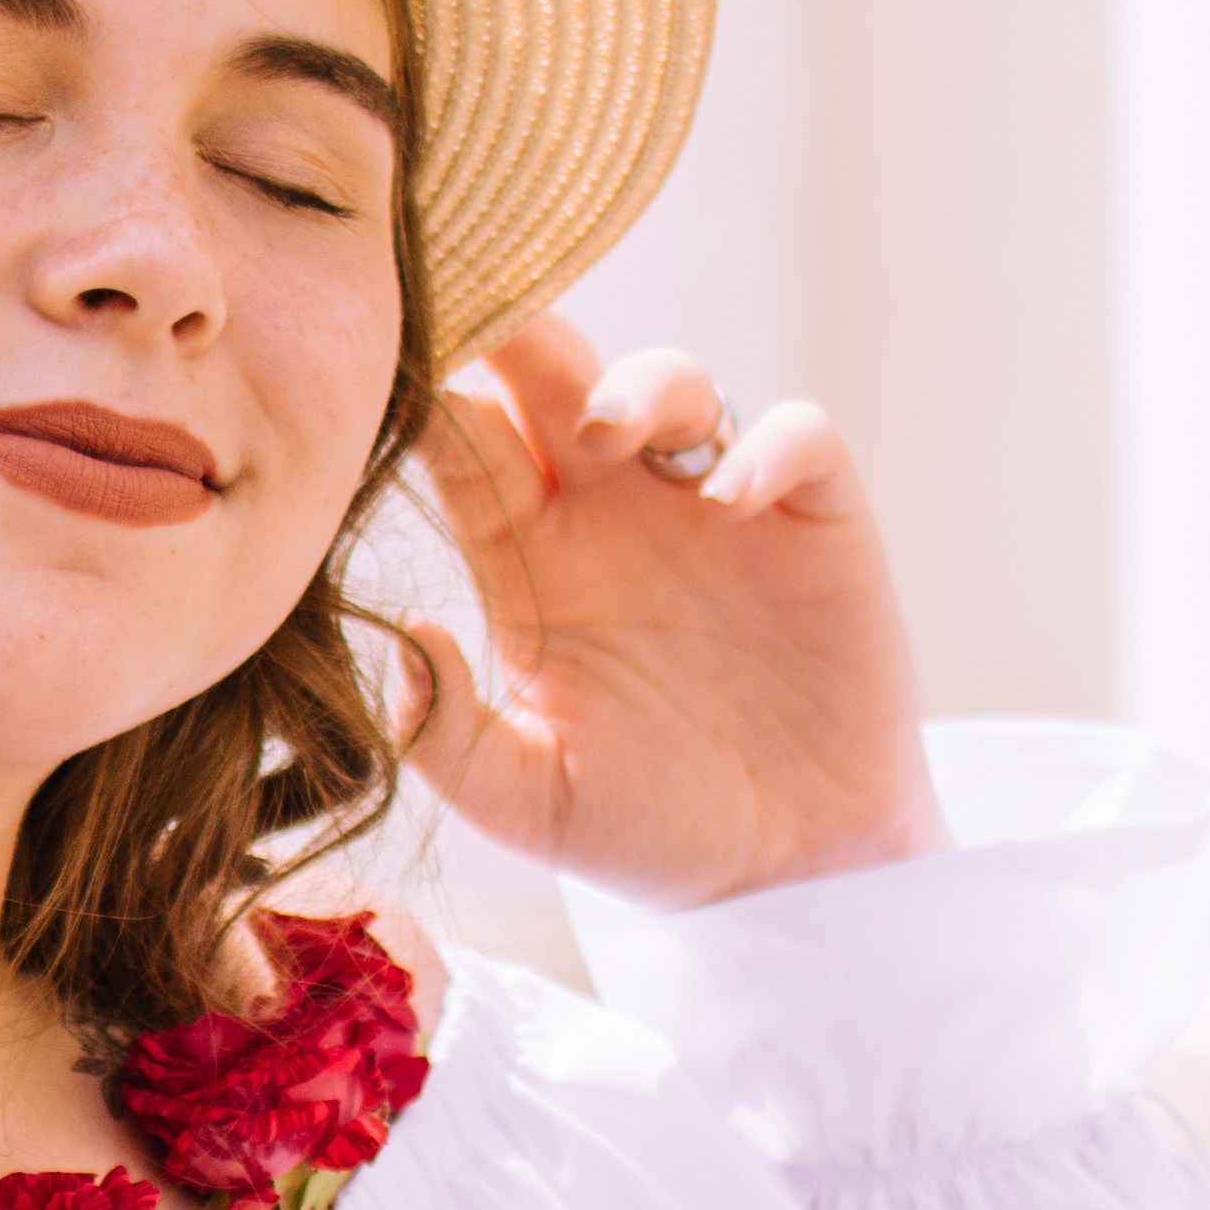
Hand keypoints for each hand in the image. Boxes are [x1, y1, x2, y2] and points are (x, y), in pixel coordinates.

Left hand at [396, 320, 942, 909]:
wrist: (786, 873)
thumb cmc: (649, 830)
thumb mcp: (530, 803)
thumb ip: (450, 737)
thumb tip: (407, 636)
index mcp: (527, 559)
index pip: (466, 448)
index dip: (434, 404)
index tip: (399, 388)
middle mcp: (612, 512)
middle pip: (556, 381)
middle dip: (526, 339)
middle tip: (496, 337)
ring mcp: (711, 505)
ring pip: (670, 382)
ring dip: (635, 383)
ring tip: (604, 434)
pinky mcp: (811, 519)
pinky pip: (796, 437)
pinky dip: (767, 445)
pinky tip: (730, 498)